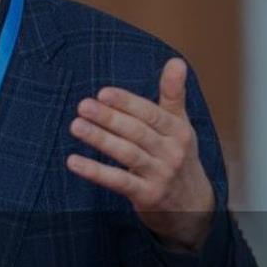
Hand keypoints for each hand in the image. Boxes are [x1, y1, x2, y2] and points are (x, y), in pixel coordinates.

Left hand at [65, 58, 214, 252]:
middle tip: (83, 105)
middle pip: (137, 132)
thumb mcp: (180, 124)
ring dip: (100, 140)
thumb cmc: (178, 155)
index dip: (127, 103)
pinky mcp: (147, 196)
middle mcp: (172, 152)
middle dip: (109, 118)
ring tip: (76, 126)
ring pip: (127, 154)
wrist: (193, 205)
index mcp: (178, 130)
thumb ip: (173, 93)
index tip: (103, 93)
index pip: (151, 113)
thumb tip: (176, 61)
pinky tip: (74, 161)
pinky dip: (96, 171)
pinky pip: (118, 181)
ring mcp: (160, 175)